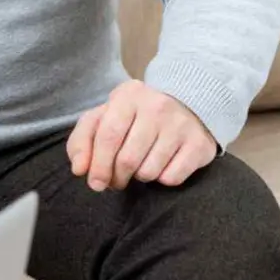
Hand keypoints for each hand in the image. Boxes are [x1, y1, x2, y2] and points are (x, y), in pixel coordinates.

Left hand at [67, 80, 216, 190]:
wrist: (188, 104)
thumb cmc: (135, 115)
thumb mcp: (106, 116)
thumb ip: (83, 139)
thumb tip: (79, 170)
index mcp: (129, 96)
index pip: (108, 136)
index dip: (98, 164)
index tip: (94, 183)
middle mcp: (157, 107)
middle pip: (127, 158)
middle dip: (116, 177)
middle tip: (115, 182)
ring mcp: (181, 125)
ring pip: (149, 171)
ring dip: (138, 177)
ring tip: (139, 166)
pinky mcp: (200, 144)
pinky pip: (172, 178)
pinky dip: (161, 180)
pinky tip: (160, 166)